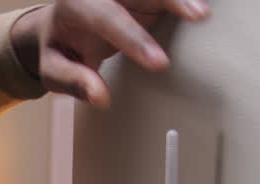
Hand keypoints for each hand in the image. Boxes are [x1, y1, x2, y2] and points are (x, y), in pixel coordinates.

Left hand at [11, 0, 211, 106]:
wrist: (58, 26)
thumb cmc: (58, 49)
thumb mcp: (53, 70)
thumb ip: (75, 82)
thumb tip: (102, 98)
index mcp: (76, 3)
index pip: (108, 17)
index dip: (136, 39)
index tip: (160, 63)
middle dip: (170, 0)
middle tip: (199, 16)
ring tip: (206, 12)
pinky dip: (182, 1)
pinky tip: (200, 7)